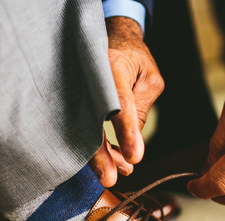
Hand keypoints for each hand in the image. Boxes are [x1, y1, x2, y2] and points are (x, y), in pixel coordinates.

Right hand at [90, 16, 163, 186]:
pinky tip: (112, 161)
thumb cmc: (134, 58)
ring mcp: (78, 89)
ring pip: (83, 129)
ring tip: (115, 174)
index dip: (125, 131)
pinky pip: (82, 129)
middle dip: (100, 154)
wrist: (111, 38)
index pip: (119, 102)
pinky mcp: (75, 102)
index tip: (134, 157)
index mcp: (112, 65)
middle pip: (92, 120)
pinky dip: (96, 148)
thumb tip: (132, 146)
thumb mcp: (149, 80)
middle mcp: (89, 77)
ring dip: (99, 156)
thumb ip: (142, 110)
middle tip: (110, 179)